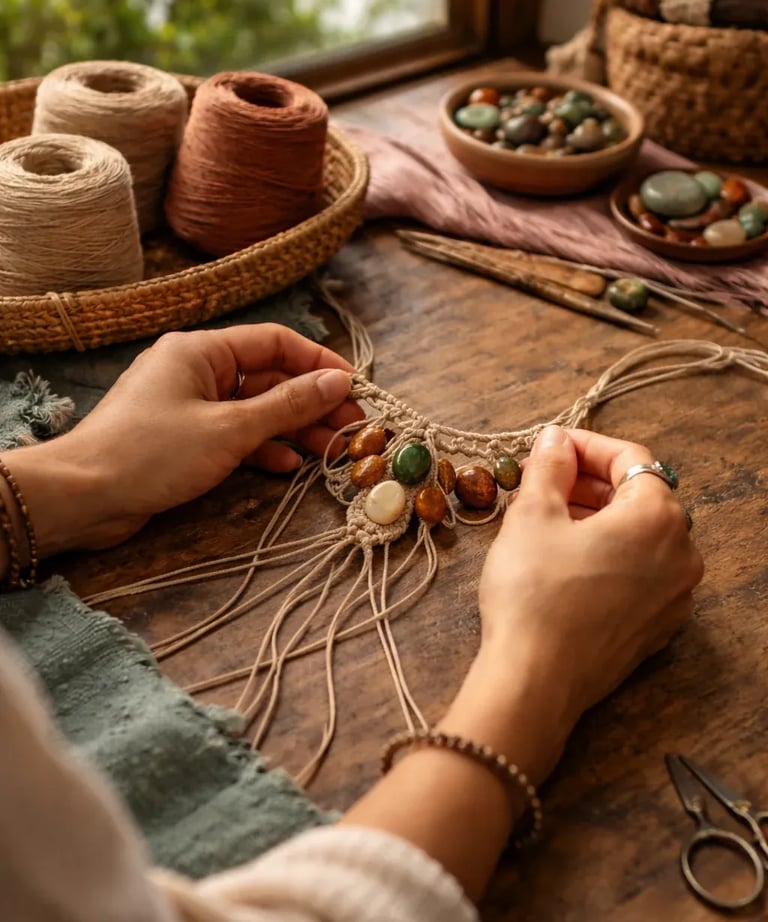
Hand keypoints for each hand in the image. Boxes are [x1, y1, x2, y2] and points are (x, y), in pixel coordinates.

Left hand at [4, 325, 363, 554]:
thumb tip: (338, 382)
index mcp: (202, 350)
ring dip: (292, 429)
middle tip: (353, 429)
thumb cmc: (152, 453)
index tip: (356, 389)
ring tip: (331, 452)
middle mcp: (197, 370)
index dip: (320, 364)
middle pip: (269, 378)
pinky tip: (286, 465)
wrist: (84, 496)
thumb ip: (287, 405)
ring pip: (255, 409)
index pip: (276, 343)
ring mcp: (191, 405)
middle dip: (312, 403)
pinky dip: (261, 447)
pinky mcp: (185, 437)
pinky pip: (235, 434)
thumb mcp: (229, 428)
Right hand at [479, 426, 703, 727]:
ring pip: (640, 538)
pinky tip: (567, 562)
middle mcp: (682, 555)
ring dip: (599, 519)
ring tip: (550, 520)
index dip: (586, 446)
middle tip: (545, 481)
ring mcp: (674, 596)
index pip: (630, 459)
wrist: (536, 680)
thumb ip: (550, 467)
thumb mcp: (532, 515)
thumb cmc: (534, 593)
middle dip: (591, 483)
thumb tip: (556, 441)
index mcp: (658, 518)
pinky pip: (639, 574)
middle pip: (640, 497)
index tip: (550, 446)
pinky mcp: (656, 627)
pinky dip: (609, 556)